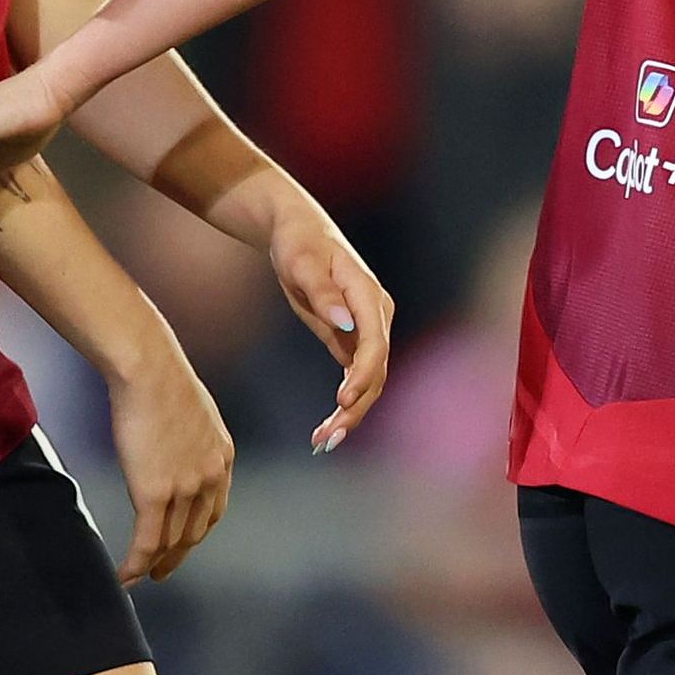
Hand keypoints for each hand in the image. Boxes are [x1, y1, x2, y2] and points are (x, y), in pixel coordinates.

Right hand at [104, 357, 234, 582]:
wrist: (149, 370)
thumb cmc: (160, 381)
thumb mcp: (190, 414)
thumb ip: (187, 440)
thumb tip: (170, 444)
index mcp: (222, 457)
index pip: (213, 510)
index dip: (196, 532)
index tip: (182, 544)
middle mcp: (210, 477)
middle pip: (194, 532)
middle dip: (177, 556)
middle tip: (161, 571)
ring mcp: (185, 488)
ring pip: (170, 541)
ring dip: (155, 564)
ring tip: (141, 577)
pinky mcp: (156, 493)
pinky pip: (147, 541)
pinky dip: (136, 564)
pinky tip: (125, 576)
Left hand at [263, 197, 394, 452]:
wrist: (297, 233)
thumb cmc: (299, 243)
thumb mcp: (303, 262)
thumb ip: (323, 293)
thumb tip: (345, 323)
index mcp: (369, 297)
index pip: (375, 344)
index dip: (362, 374)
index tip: (342, 400)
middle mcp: (377, 318)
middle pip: (376, 371)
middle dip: (356, 407)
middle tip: (327, 439)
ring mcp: (368, 331)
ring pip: (369, 381)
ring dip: (350, 414)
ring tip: (322, 442)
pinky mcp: (353, 341)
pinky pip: (355, 379)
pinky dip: (345, 405)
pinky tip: (326, 429)